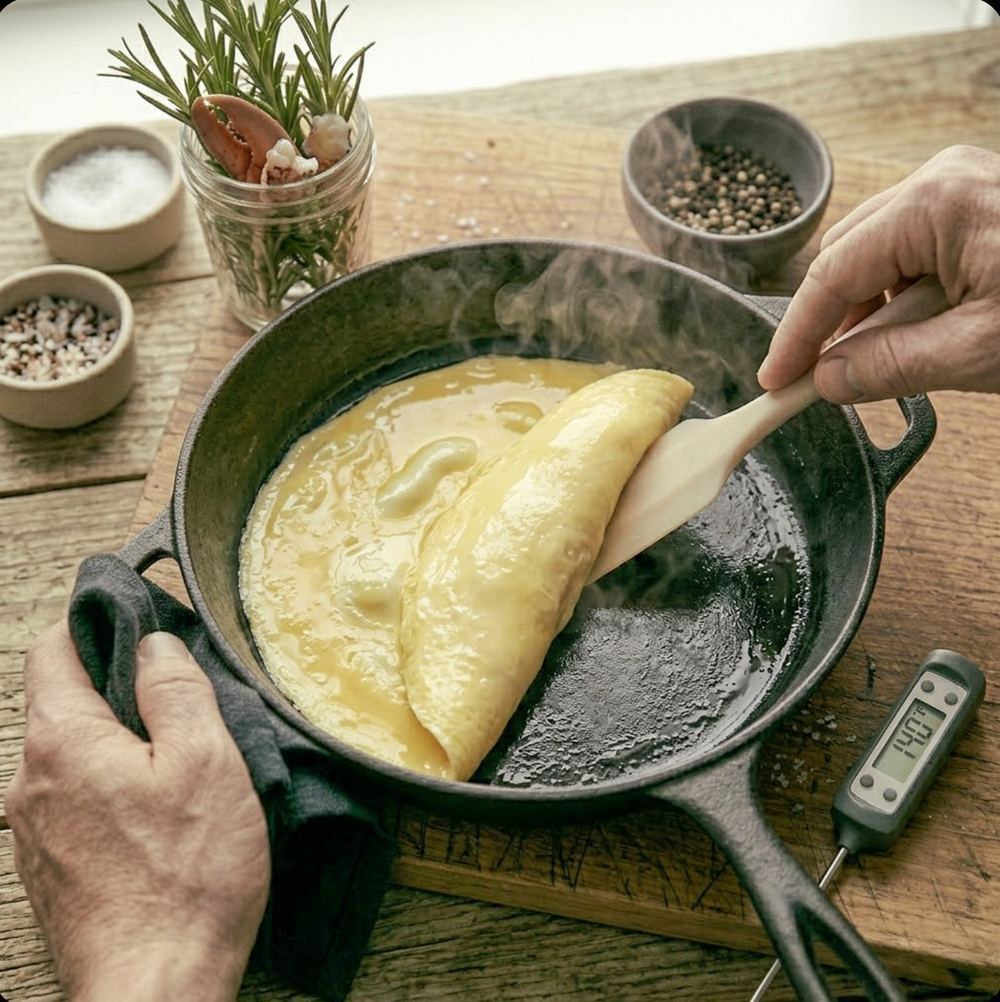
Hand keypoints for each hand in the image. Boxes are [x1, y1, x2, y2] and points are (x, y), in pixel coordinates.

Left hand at [5, 625, 269, 1001]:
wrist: (155, 989)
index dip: (95, 623)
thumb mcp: (204, 759)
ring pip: (72, 755)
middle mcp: (30, 784)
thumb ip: (174, 689)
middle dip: (116, 688)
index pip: (52, 650)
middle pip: (62, 703)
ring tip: (179, 763)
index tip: (138, 621)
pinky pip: (76, 802)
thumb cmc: (186, 877)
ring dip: (118, 743)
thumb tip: (154, 643)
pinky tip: (159, 816)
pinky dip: (112, 789)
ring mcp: (34, 832)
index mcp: (62, 743)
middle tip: (180, 699)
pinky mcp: (52, 869)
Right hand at [757, 144, 999, 401]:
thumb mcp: (979, 351)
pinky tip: (914, 333)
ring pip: (873, 256)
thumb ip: (889, 367)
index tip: (776, 381)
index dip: (797, 335)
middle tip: (820, 381)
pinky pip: (907, 253)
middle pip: (847, 257)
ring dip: (865, 314)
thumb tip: (825, 381)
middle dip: (829, 323)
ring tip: (881, 360)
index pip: (834, 273)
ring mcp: (957, 189)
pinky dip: (898, 300)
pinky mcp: (971, 207)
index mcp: (938, 203)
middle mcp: (940, 182)